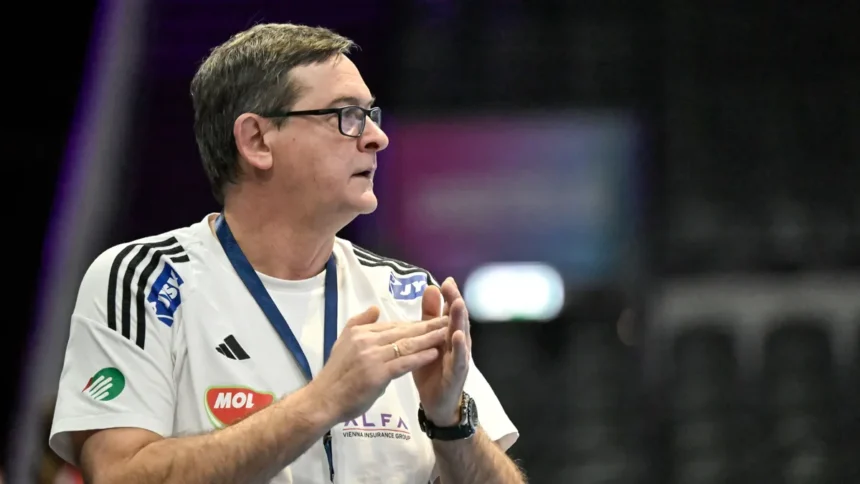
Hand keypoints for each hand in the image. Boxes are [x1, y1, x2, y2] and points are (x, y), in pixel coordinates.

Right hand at [310, 306, 448, 422]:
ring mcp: (372, 356)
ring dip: (429, 338)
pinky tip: (434, 354)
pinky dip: (420, 357)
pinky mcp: (377, 374)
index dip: (415, 323)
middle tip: (448, 320)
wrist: (323, 399)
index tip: (433, 320)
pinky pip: (403, 363)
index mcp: (361, 332)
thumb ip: (359, 323)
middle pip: (404, 331)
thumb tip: (375, 308)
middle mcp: (367, 340)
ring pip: (406, 344)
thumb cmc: (335, 375)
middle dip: (428, 325)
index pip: (394, 325)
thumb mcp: (343, 341)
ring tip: (447, 333)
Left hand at [413, 278, 471, 425]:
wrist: (438, 403)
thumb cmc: (433, 369)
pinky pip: (459, 358)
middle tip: (451, 286)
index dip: (449, 295)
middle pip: (458, 319)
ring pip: (462, 335)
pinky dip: (460, 347)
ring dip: (459, 319)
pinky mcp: (458, 373)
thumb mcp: (427, 340)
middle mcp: (459, 343)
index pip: (450, 311)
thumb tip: (431, 287)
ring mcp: (460, 357)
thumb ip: (429, 316)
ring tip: (457, 303)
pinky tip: (458, 335)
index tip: (445, 280)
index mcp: (449, 333)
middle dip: (455, 301)